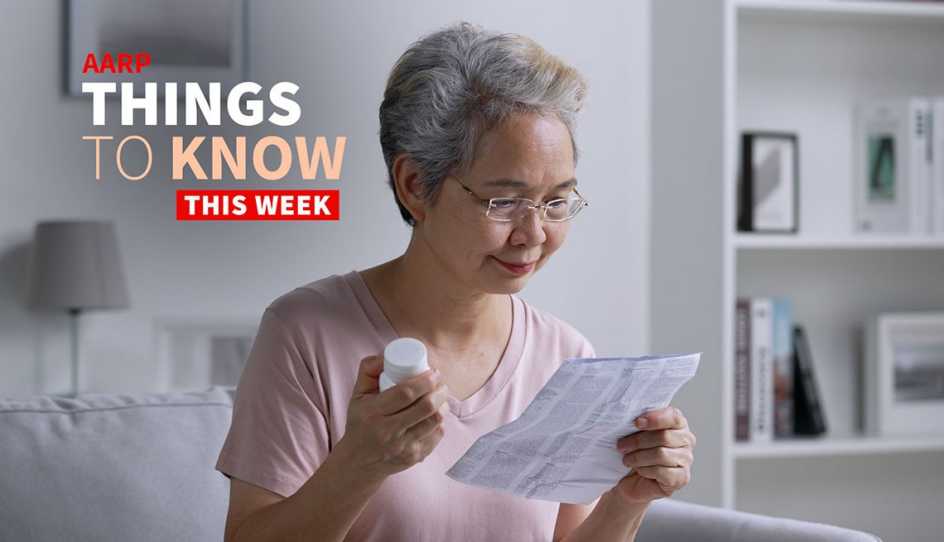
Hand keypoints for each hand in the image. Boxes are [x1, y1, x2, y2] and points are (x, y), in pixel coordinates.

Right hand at [336, 355, 448, 481]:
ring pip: (434, 421)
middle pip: (425, 407)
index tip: (433, 372)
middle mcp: (388, 432)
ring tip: (441, 395)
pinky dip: (440, 422)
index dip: (424, 381)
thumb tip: (386, 354)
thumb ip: (368, 370)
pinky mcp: (414, 457)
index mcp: (373, 413)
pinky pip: (437, 436)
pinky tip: (437, 414)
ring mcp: (403, 447)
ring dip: (443, 404)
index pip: (405, 393)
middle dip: (439, 390)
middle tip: (440, 382)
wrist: (359, 462)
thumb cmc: (360, 422)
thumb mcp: (357, 395)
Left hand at [613, 406, 695, 504]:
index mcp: (678, 423)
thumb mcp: (636, 432)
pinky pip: (662, 471)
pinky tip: (639, 470)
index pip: (673, 417)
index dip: (655, 419)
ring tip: (627, 459)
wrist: (634, 480)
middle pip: (664, 436)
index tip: (636, 422)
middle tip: (621, 445)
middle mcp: (686, 440)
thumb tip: (628, 415)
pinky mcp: (681, 478)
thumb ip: (639, 422)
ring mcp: (686, 460)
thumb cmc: (636, 452)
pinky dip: (645, 470)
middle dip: (638, 441)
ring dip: (638, 457)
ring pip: (661, 454)